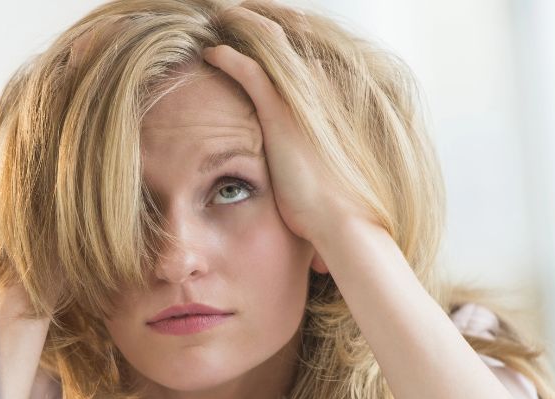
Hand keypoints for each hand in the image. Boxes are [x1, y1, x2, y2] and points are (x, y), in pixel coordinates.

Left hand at [202, 8, 377, 268]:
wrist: (343, 222)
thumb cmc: (331, 210)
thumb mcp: (322, 175)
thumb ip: (312, 158)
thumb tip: (307, 176)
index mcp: (330, 101)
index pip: (301, 56)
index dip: (280, 39)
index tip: (259, 33)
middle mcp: (319, 92)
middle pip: (288, 38)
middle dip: (263, 21)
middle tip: (238, 12)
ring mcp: (300, 100)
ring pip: (268, 44)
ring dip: (244, 27)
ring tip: (224, 18)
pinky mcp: (280, 112)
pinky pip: (249, 71)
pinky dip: (228, 58)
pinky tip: (211, 53)